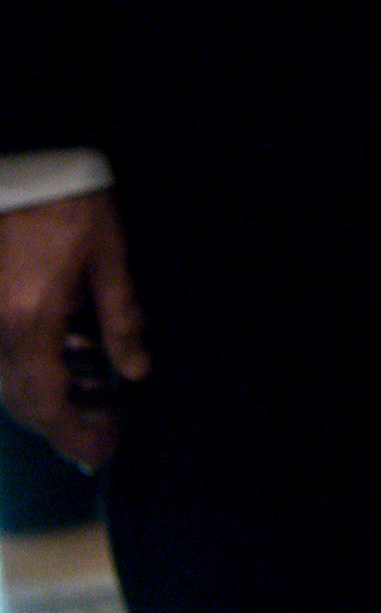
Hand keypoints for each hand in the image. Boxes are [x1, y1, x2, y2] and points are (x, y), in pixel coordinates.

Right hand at [0, 188, 146, 470]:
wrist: (25, 158)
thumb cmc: (70, 201)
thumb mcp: (109, 257)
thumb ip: (120, 318)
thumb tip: (137, 371)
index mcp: (26, 322)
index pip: (44, 402)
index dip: (73, 434)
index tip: (102, 454)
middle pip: (21, 399)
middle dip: (63, 419)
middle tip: (108, 426)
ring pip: (11, 378)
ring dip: (53, 392)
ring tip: (102, 391)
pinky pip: (6, 350)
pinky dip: (39, 362)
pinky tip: (76, 353)